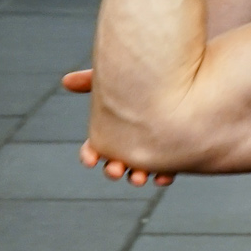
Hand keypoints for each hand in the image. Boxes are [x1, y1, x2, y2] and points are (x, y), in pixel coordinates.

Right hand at [61, 69, 174, 186]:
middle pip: (116, 164)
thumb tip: (66, 81)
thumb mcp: (120, 77)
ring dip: (137, 177)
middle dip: (113, 170)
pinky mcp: (174, 150)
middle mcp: (131, 141)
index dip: (90, 155)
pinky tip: (165, 176)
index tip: (90, 159)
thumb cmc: (144, 75)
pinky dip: (165, 176)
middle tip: (116, 169)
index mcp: (114, 128)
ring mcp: (152, 147)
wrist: (185, 73)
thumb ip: (94, 79)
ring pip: (141, 171)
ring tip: (139, 177)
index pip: (95, 148)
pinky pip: (168, 170)